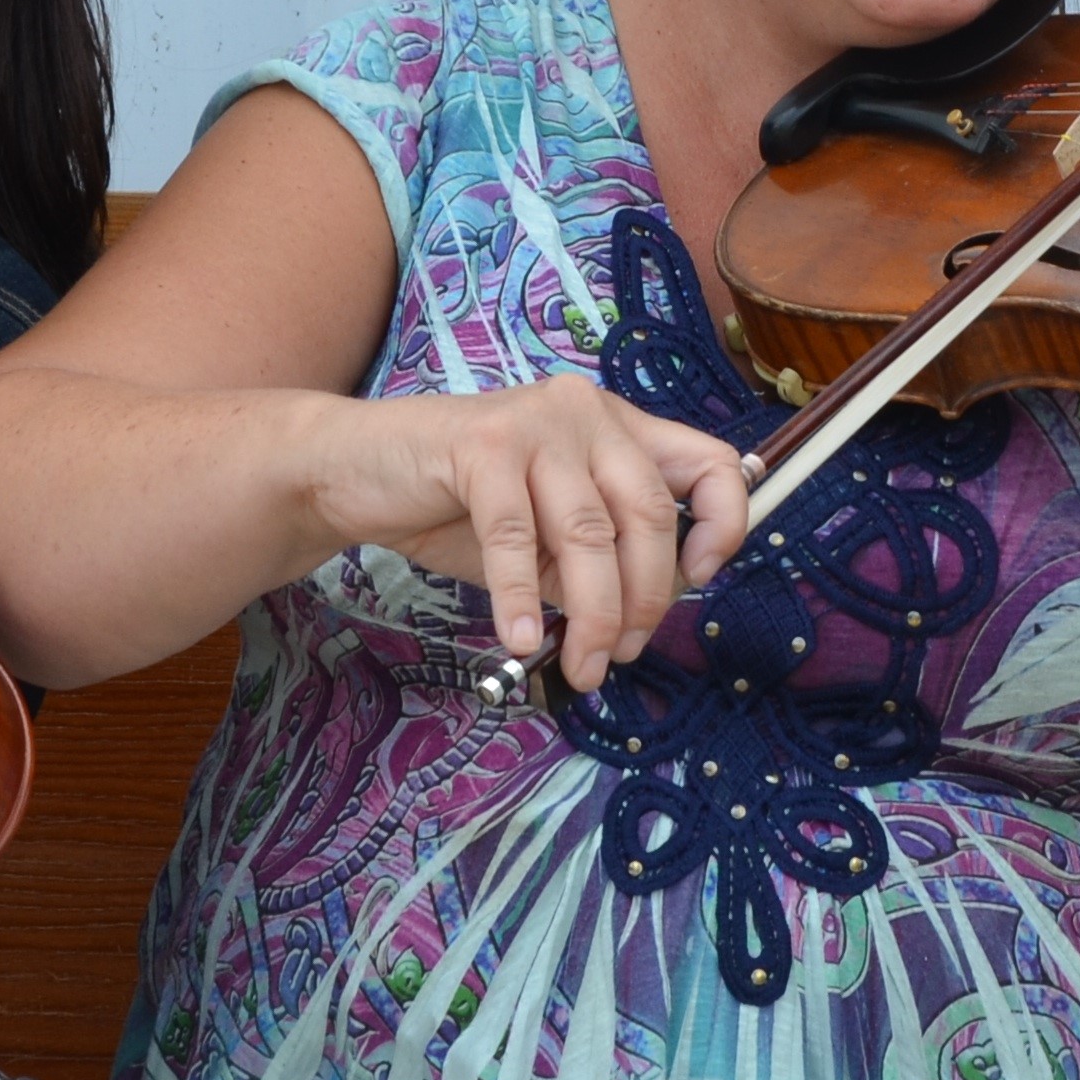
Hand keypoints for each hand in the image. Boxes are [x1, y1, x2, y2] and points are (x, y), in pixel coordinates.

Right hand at [307, 379, 752, 693]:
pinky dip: (522, 597)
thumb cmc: (458, 507)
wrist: (355, 471)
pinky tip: (521, 638)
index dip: (724, 525)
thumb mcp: (547, 538)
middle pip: (651, 513)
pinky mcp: (481, 444)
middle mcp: (588, 413)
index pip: (712, 463)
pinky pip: (516, 535)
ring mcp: (536, 422)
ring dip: (593, 614)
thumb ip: (597, 560)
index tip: (699, 580)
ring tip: (580, 667)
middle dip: (646, 599)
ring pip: (590, 533)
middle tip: (620, 654)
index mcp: (618, 428)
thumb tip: (642, 618)